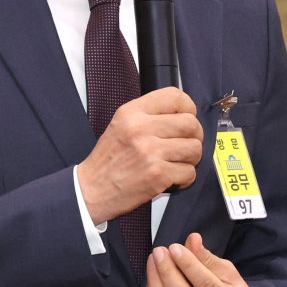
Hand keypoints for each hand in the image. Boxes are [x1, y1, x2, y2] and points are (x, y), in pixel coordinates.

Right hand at [75, 88, 203, 224]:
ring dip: (192, 158)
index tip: (188, 117)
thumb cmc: (109, 160)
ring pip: (194, 148)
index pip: (175, 96)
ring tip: (179, 162)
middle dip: (195, 136)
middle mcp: (141, 129)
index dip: (189, 107)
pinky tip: (173, 178)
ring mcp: (150, 152)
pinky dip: (185, 178)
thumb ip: (148, 114)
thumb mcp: (121, 124)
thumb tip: (182, 112)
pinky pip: (189, 172)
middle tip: (186, 144)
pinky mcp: (158, 175)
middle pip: (191, 123)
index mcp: (132, 113)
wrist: (91, 189)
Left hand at [145, 232, 264, 286]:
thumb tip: (192, 239)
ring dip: (155, 282)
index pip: (206, 285)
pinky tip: (152, 279)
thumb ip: (208, 259)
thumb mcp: (230, 275)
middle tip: (159, 252)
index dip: (188, 264)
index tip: (175, 247)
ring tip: (153, 262)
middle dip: (167, 272)